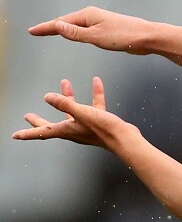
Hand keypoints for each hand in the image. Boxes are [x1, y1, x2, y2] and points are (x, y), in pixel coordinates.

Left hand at [12, 77, 134, 150]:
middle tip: (29, 116)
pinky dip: (95, 94)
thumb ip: (65, 104)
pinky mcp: (100, 121)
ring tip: (65, 83)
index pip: (42, 132)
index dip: (27, 133)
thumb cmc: (103, 129)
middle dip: (40, 119)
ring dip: (69, 97)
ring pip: (73, 111)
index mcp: (67, 130)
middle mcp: (74, 129)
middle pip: (53, 124)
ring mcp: (87, 126)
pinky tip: (96, 83)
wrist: (125, 138)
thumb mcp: (82, 113)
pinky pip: (95, 105)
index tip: (15, 135)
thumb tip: (47, 97)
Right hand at [28, 7, 153, 54]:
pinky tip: (75, 34)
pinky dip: (75, 31)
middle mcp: (92, 16)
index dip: (46, 28)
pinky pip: (85, 29)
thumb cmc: (124, 37)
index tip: (32, 31)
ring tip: (50, 31)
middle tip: (36, 31)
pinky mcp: (106, 28)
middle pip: (66, 22)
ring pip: (76, 25)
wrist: (147, 37)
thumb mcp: (96, 37)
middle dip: (51, 27)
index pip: (61, 23)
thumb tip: (58, 25)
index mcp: (87, 16)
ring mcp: (99, 21)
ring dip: (62, 28)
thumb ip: (76, 33)